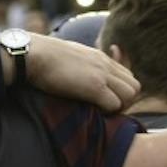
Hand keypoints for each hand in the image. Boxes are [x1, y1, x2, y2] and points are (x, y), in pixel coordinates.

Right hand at [22, 34, 140, 113]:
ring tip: (101, 111)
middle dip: (125, 101)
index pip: (128, 76)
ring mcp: (101, 75)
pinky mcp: (93, 87)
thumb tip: (77, 74)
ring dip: (118, 107)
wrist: (32, 54)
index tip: (107, 98)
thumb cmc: (43, 58)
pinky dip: (107, 111)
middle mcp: (105, 64)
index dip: (121, 90)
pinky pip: (114, 105)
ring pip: (130, 95)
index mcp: (100, 57)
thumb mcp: (68, 56)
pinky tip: (92, 110)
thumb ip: (81, 64)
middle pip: (134, 86)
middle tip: (106, 109)